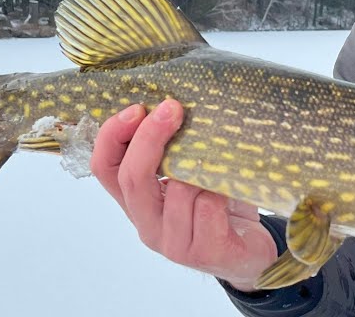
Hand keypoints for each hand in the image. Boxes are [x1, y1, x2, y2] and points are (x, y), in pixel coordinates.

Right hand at [91, 98, 279, 291]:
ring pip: (177, 191)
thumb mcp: (189, 174)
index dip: (112, 136)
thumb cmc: (218, 205)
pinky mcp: (204, 252)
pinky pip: (207, 208)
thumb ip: (176, 151)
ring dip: (199, 166)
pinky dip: (220, 190)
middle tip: (173, 108)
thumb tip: (174, 102)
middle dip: (150, 138)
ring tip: (219, 154)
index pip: (104, 168)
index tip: (137, 108)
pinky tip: (232, 188)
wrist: (249, 253)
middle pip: (132, 178)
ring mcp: (173, 242)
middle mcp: (147, 223)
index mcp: (138, 201)